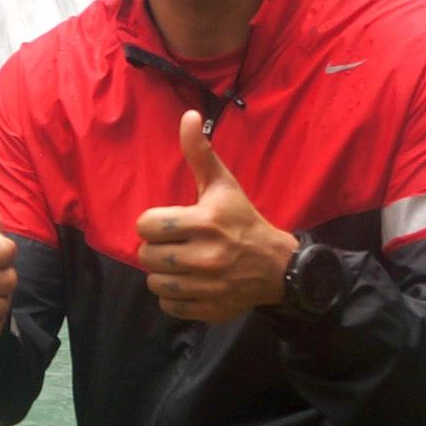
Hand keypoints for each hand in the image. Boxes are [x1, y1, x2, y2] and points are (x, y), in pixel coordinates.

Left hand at [135, 110, 295, 323]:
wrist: (279, 266)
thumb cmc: (244, 220)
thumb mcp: (223, 185)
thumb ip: (200, 153)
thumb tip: (188, 115)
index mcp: (205, 222)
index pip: (146, 226)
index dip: (153, 224)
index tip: (168, 224)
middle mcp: (206, 256)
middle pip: (147, 256)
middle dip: (156, 249)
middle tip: (174, 244)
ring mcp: (208, 287)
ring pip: (155, 283)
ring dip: (162, 274)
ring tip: (179, 264)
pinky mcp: (210, 310)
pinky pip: (170, 306)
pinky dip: (174, 297)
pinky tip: (188, 284)